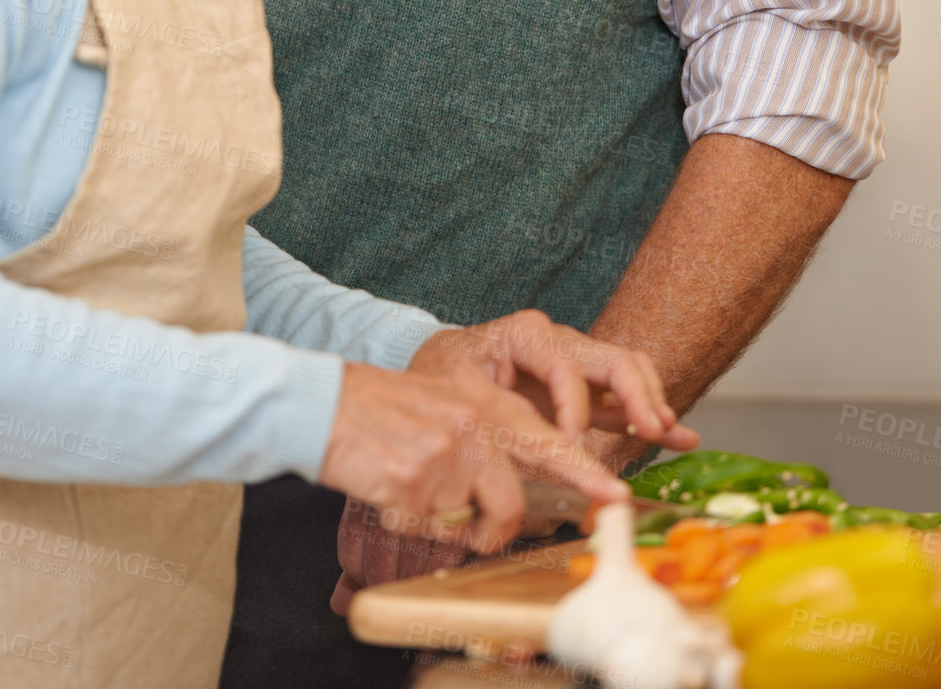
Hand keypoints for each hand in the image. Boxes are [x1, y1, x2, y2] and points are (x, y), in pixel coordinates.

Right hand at [318, 360, 626, 577]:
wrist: (324, 403)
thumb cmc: (383, 412)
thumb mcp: (444, 408)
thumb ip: (483, 439)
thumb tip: (516, 492)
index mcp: (482, 402)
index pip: (546, 439)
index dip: (584, 471)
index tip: (616, 495)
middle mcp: (471, 426)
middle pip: (512, 498)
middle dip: (512, 530)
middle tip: (502, 538)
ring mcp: (444, 455)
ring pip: (470, 524)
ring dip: (450, 531)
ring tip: (418, 504)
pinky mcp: (413, 482)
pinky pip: (429, 530)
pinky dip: (413, 525)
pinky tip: (391, 494)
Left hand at [408, 310, 700, 449]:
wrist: (439, 372)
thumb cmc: (445, 379)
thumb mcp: (461, 396)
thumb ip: (498, 417)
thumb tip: (525, 447)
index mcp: (527, 334)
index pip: (566, 365)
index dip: (574, 407)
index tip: (569, 445)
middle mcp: (559, 340)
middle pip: (614, 359)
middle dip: (637, 395)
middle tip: (651, 430)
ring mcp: (576, 362)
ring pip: (629, 371)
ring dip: (651, 401)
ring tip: (667, 433)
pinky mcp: (584, 390)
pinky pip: (625, 398)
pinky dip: (651, 415)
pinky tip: (681, 437)